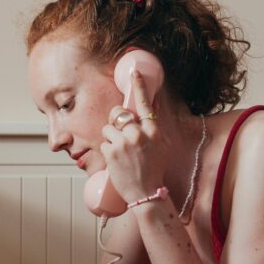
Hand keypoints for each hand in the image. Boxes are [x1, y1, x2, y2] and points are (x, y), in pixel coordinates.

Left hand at [100, 71, 168, 205]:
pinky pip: (103, 143)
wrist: (146, 193)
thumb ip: (151, 129)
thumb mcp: (160, 146)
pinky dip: (107, 151)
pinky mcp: (112, 151)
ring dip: (111, 138)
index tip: (134, 71)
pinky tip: (117, 161)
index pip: (145, 103)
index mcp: (154, 130)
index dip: (139, 86)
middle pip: (119, 114)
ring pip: (108, 128)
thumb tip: (146, 111)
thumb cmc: (153, 170)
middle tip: (120, 133)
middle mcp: (140, 133)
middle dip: (115, 120)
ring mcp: (125, 142)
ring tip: (121, 153)